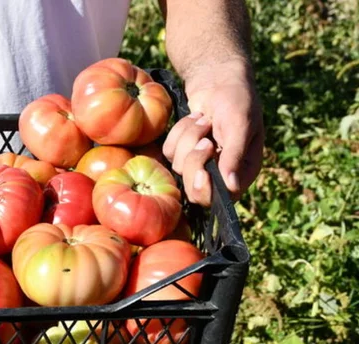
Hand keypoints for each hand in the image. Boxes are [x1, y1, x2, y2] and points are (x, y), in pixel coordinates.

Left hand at [162, 59, 263, 205]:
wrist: (217, 77)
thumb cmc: (236, 98)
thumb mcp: (240, 124)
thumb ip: (235, 155)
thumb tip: (232, 186)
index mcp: (242, 170)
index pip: (222, 198)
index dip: (208, 190)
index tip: (203, 172)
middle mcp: (221, 171)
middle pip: (195, 189)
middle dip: (194, 161)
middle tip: (205, 139)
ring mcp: (199, 161)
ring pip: (179, 167)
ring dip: (189, 138)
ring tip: (204, 120)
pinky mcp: (181, 149)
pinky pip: (169, 151)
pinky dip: (178, 132)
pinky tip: (194, 118)